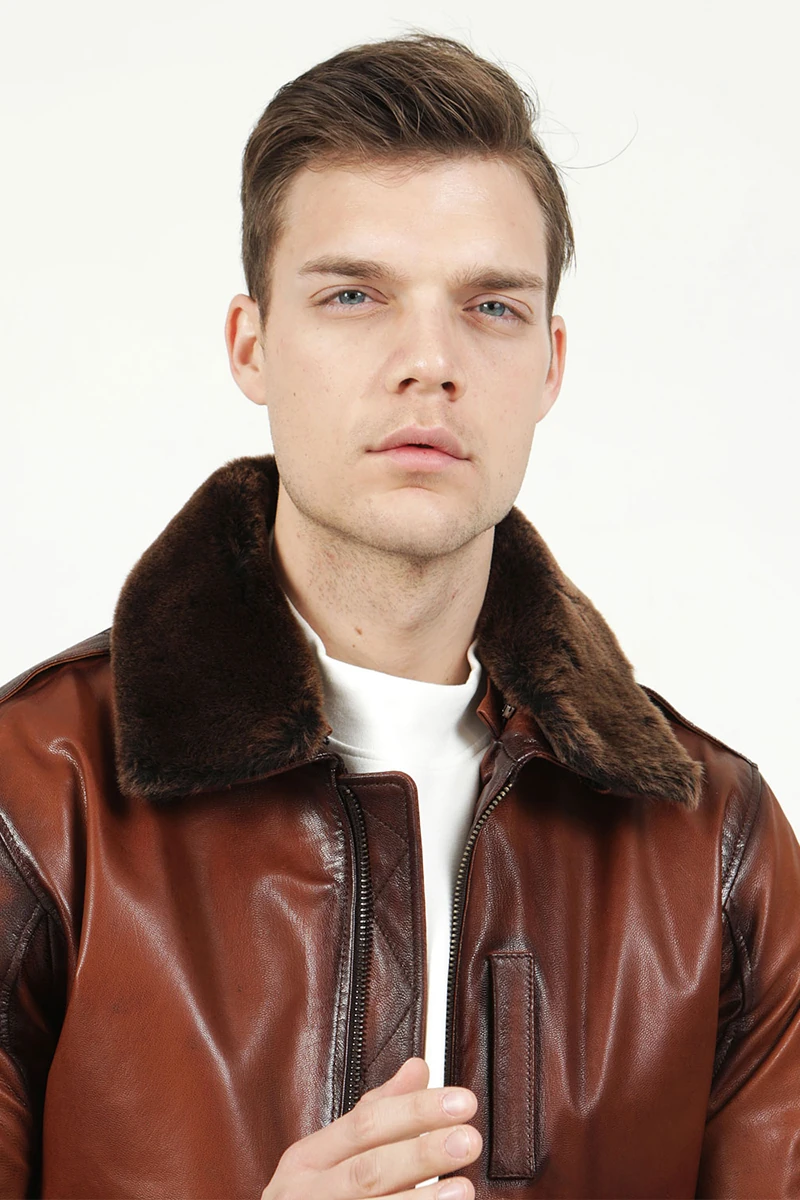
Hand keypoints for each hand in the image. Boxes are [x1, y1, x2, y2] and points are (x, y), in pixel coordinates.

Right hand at [261, 1056, 480, 1197]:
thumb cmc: (312, 1199)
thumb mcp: (331, 1154)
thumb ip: (379, 1112)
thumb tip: (418, 1069)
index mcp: (307, 1159)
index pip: (366, 1124)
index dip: (416, 1110)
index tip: (461, 1101)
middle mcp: (307, 1194)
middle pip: (369, 1169)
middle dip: (422, 1154)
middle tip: (468, 1140)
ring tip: (462, 1190)